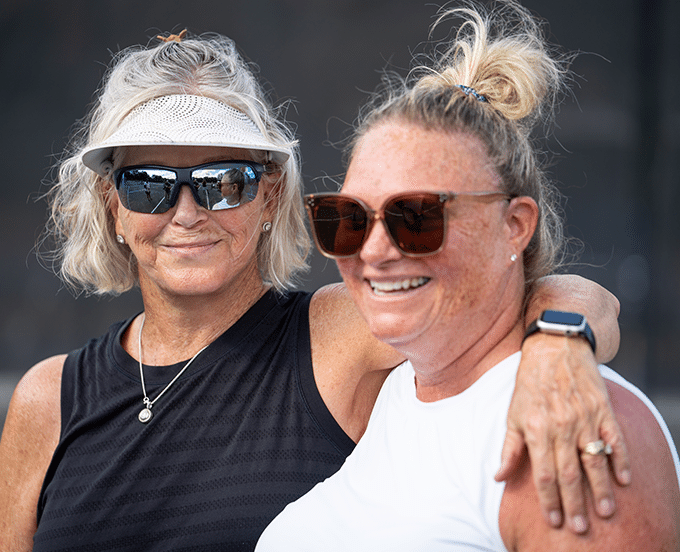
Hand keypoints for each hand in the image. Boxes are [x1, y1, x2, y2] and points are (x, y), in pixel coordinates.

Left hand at [495, 333, 630, 533]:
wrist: (555, 347)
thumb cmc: (529, 383)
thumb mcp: (513, 414)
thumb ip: (509, 448)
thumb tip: (498, 477)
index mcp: (537, 429)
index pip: (544, 474)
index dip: (549, 500)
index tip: (554, 520)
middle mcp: (561, 427)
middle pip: (570, 474)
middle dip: (575, 504)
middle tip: (581, 528)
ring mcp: (584, 419)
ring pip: (594, 461)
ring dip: (601, 490)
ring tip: (605, 512)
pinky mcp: (603, 410)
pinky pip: (615, 440)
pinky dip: (620, 460)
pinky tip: (623, 479)